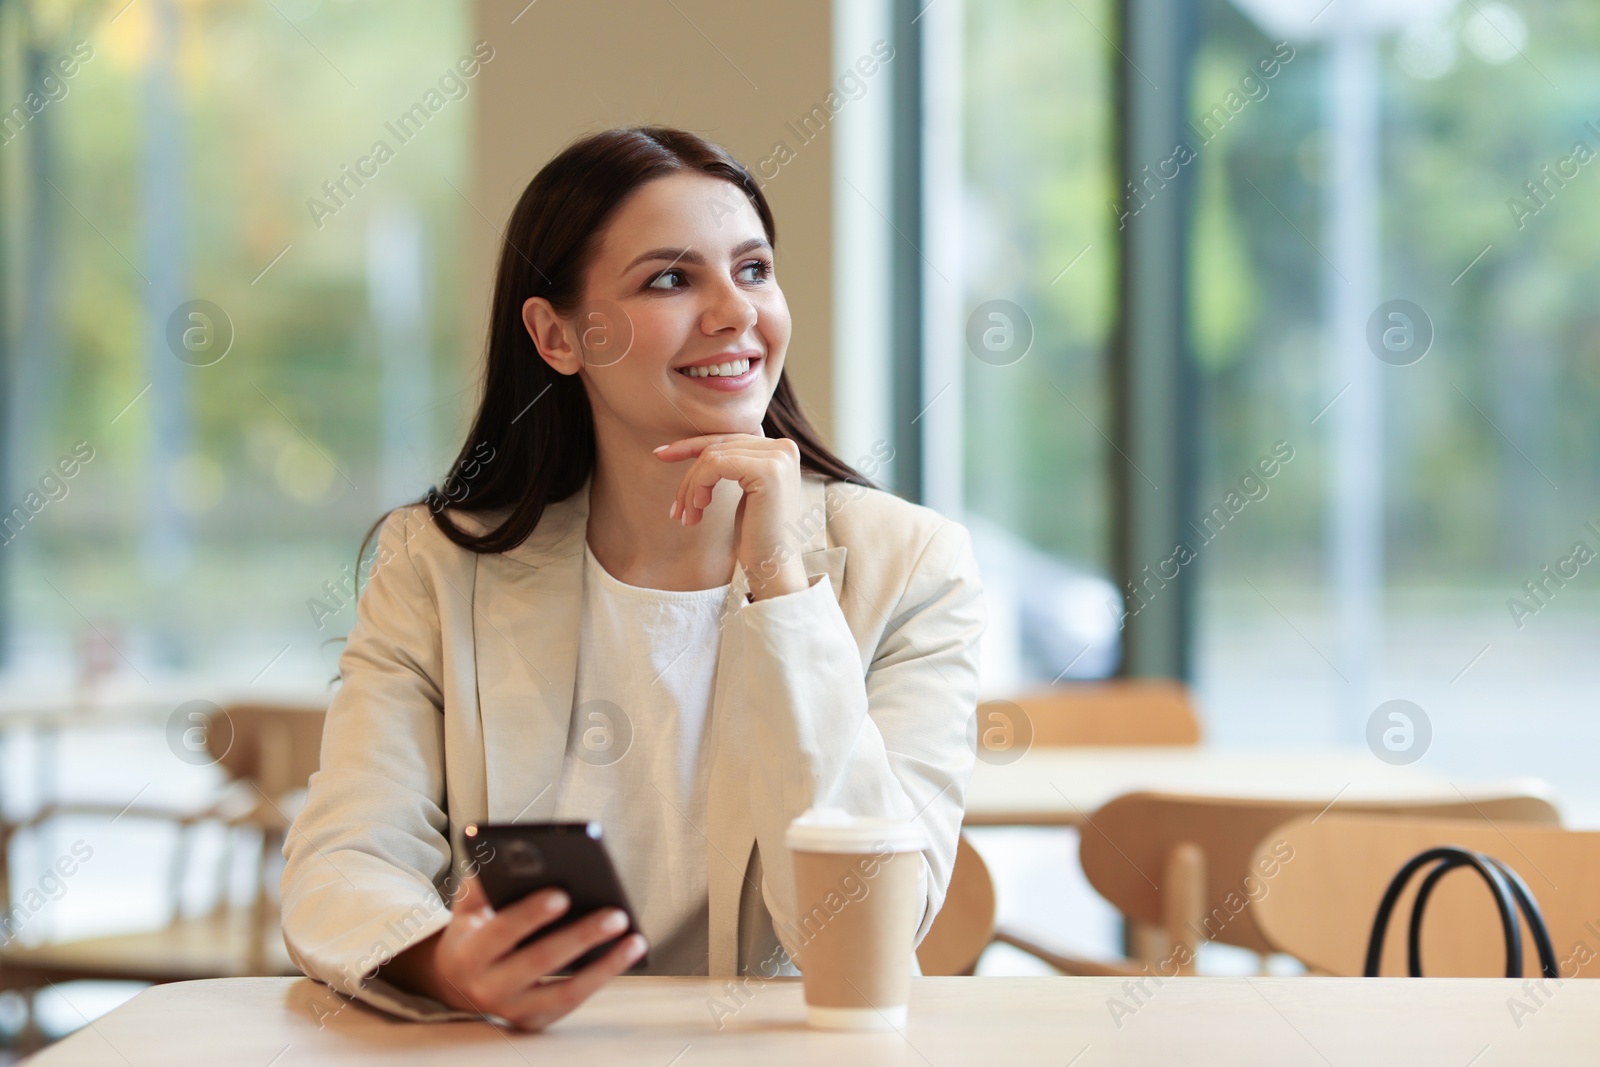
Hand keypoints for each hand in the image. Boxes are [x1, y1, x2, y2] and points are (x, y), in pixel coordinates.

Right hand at [382, 876, 646, 1030]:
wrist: (455, 983)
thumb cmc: (474, 932)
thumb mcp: (468, 908)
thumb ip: (483, 883)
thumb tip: (510, 857)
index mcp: (470, 952)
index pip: (501, 931)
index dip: (531, 914)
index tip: (563, 894)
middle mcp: (489, 987)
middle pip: (540, 961)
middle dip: (580, 937)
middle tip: (616, 915)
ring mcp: (513, 1009)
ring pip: (565, 992)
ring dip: (605, 966)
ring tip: (634, 940)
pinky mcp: (535, 1021)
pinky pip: (573, 1001)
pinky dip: (602, 978)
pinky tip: (627, 955)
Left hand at [653, 431, 809, 599]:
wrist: (774, 567)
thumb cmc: (757, 536)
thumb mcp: (745, 491)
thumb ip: (733, 464)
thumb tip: (696, 446)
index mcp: (781, 449)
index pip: (727, 439)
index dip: (691, 445)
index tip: (660, 455)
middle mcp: (784, 447)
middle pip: (718, 447)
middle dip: (689, 478)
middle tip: (675, 510)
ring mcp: (778, 457)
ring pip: (712, 456)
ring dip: (691, 489)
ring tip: (689, 518)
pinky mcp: (767, 470)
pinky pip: (715, 464)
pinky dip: (699, 486)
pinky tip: (699, 510)